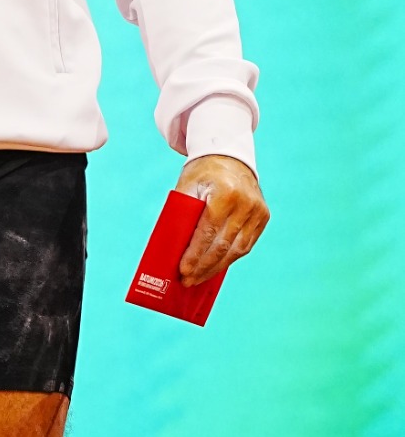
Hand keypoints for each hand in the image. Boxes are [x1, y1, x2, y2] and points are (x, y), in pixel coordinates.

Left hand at [175, 154, 268, 285]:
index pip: (208, 232)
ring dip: (217, 267)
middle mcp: (246, 203)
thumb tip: (173, 249)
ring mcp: (258, 211)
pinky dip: (230, 258)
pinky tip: (215, 266)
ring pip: (237, 250)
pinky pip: (246, 245)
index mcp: (225, 193)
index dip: (195, 255)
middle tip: (188, 281)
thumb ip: (182, 214)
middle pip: (224, 245)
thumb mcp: (187, 186)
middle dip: (204, 267)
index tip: (183, 271)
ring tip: (199, 278)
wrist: (229, 155)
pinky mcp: (263, 217)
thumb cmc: (203, 172)